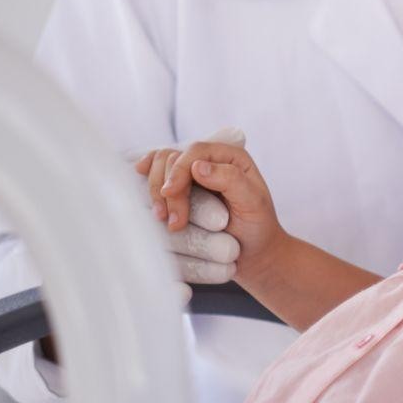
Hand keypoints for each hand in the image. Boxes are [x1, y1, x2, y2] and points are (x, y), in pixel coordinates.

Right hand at [144, 133, 289, 286]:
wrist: (252, 250)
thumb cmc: (257, 226)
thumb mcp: (253, 203)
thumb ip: (231, 180)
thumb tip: (199, 166)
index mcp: (230, 157)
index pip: (195, 151)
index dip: (178, 169)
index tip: (170, 194)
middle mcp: (208, 161)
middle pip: (171, 158)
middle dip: (165, 187)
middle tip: (173, 222)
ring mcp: (191, 176)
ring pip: (158, 168)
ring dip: (153, 192)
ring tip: (162, 220)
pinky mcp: (179, 192)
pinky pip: (155, 181)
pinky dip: (147, 189)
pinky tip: (144, 200)